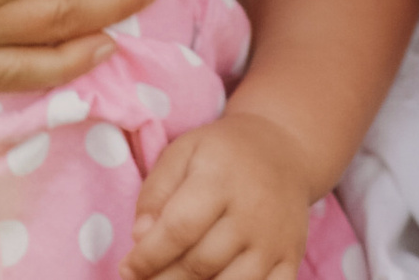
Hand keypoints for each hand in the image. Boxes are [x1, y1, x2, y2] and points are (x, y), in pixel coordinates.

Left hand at [127, 109, 316, 279]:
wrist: (284, 149)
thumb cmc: (223, 153)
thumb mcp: (183, 152)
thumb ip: (156, 193)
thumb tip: (140, 238)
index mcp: (221, 177)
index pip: (178, 228)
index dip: (147, 256)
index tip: (127, 268)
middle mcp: (253, 211)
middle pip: (200, 264)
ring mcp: (275, 240)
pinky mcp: (291, 259)